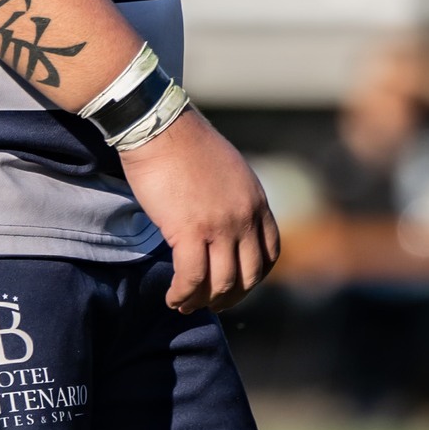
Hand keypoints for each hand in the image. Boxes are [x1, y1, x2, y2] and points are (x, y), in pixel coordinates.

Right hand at [120, 108, 279, 313]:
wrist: (159, 125)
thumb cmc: (183, 142)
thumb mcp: (226, 170)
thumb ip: (233, 198)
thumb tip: (223, 221)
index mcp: (256, 200)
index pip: (269, 253)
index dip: (253, 277)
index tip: (235, 284)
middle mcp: (244, 216)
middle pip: (248, 275)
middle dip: (229, 297)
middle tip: (210, 303)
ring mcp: (219, 225)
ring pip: (220, 282)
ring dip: (202, 300)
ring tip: (185, 304)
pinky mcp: (189, 230)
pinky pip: (191, 277)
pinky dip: (183, 294)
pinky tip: (172, 297)